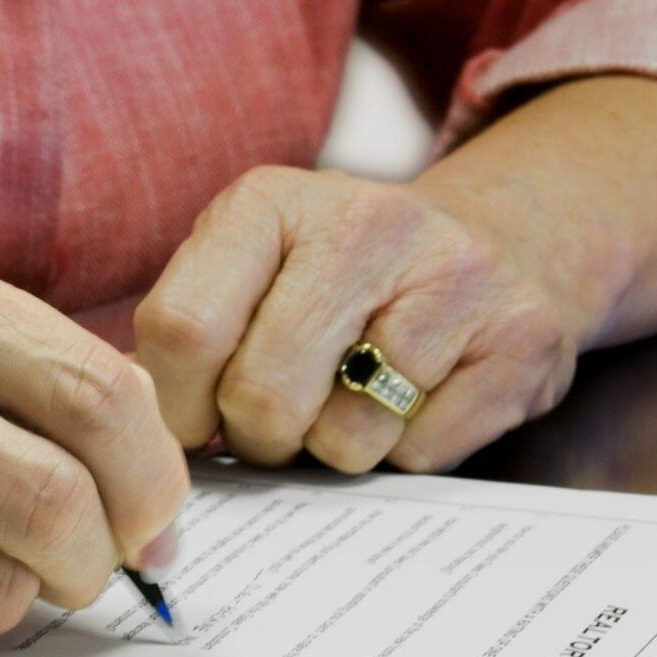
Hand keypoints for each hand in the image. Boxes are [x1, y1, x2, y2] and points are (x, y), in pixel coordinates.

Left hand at [133, 165, 583, 473]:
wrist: (499, 241)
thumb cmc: (337, 276)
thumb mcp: (249, 267)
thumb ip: (186, 332)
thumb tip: (134, 423)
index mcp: (266, 202)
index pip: (182, 331)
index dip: (177, 405)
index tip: (195, 420)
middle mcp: (362, 222)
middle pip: (262, 397)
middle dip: (258, 438)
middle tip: (276, 421)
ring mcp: (453, 275)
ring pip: (345, 438)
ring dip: (333, 447)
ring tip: (350, 396)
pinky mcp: (521, 338)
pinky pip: (422, 453)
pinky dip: (403, 450)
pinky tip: (415, 396)